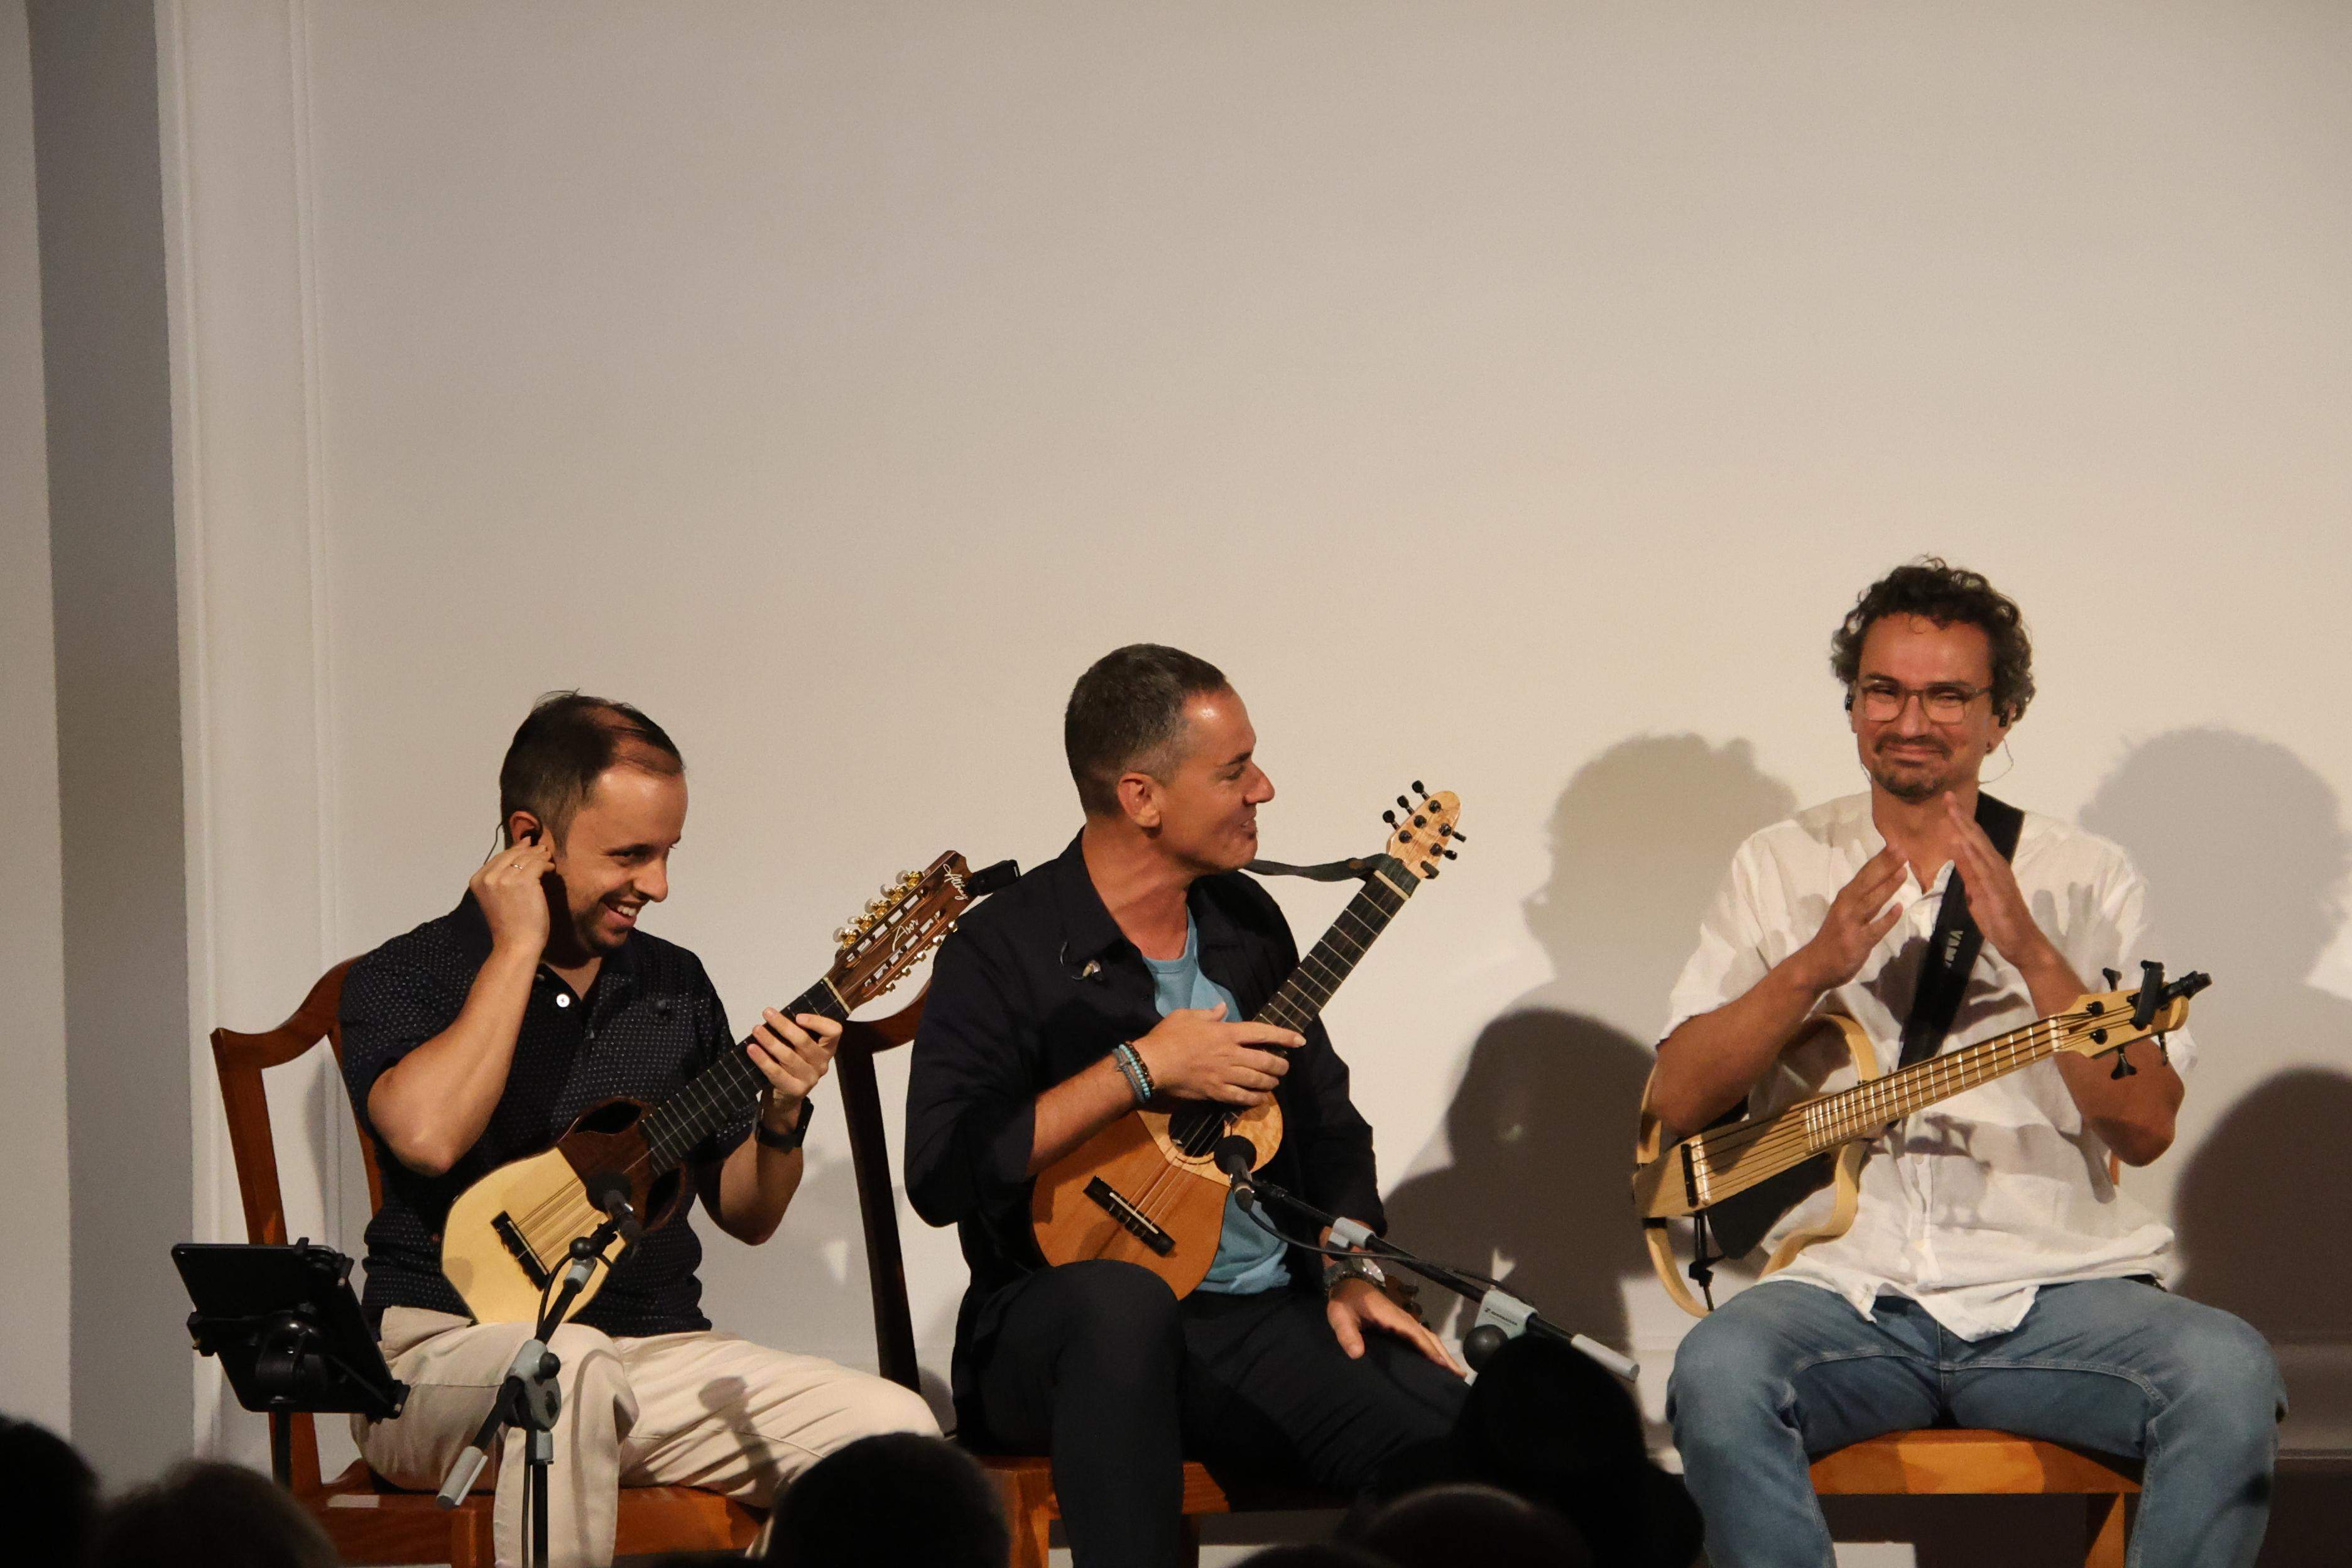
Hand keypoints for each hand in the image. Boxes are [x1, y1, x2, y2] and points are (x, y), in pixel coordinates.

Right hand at [471, 837, 554, 955]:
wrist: (515, 944)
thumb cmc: (509, 925)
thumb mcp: (496, 897)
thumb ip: (501, 878)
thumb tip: (518, 854)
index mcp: (477, 880)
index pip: (498, 858)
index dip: (515, 850)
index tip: (527, 845)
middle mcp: (488, 877)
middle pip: (512, 854)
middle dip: (529, 850)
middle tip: (542, 849)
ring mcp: (505, 878)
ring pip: (526, 857)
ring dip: (540, 856)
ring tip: (548, 858)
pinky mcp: (524, 881)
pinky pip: (538, 864)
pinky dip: (547, 865)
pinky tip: (551, 869)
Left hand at [751, 1010, 841, 1129]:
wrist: (786, 1097)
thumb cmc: (791, 1064)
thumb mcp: (799, 1048)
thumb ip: (796, 1034)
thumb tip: (776, 1015)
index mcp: (827, 1049)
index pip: (833, 1032)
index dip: (817, 1022)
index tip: (797, 1016)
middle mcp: (822, 1064)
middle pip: (804, 1041)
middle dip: (783, 1025)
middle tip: (767, 1012)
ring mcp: (810, 1079)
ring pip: (788, 1056)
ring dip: (770, 1040)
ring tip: (756, 1029)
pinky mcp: (795, 1090)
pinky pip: (776, 1072)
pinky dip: (762, 1059)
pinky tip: (751, 1048)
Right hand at [1132, 1004, 1302, 1106]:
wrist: (1152, 1064)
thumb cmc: (1168, 1036)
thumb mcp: (1187, 1015)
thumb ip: (1209, 1014)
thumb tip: (1222, 1009)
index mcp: (1226, 1033)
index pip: (1262, 1033)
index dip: (1284, 1036)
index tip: (1299, 1040)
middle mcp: (1230, 1054)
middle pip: (1266, 1061)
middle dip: (1281, 1064)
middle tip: (1284, 1066)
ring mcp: (1224, 1075)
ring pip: (1257, 1081)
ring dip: (1271, 1082)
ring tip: (1274, 1081)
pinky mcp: (1216, 1092)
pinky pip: (1242, 1098)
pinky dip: (1255, 1099)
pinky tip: (1260, 1099)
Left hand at [1326, 1276, 1463, 1375]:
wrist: (1348, 1280)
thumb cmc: (1345, 1300)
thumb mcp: (1340, 1316)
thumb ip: (1347, 1334)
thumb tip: (1356, 1354)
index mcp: (1392, 1317)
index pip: (1415, 1335)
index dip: (1429, 1350)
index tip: (1444, 1366)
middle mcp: (1403, 1319)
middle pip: (1428, 1337)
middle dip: (1444, 1355)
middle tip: (1459, 1375)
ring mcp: (1404, 1320)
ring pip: (1428, 1337)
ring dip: (1442, 1352)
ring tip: (1455, 1371)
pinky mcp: (1401, 1323)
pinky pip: (1421, 1337)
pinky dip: (1433, 1348)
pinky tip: (1436, 1360)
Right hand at [1789, 844, 1905, 993]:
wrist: (1814, 967)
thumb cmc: (1832, 939)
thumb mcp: (1844, 914)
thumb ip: (1862, 900)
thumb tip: (1885, 882)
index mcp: (1844, 899)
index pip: (1864, 875)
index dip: (1879, 860)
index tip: (1895, 844)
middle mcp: (1846, 908)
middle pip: (1867, 883)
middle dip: (1884, 866)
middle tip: (1901, 850)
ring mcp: (1851, 925)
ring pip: (1870, 902)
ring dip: (1887, 886)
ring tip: (1903, 871)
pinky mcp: (1857, 943)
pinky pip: (1874, 930)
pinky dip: (1886, 920)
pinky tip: (1899, 909)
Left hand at [1944, 795, 2079, 1004]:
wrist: (2021, 943)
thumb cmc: (2000, 920)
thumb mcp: (1976, 894)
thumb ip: (1968, 874)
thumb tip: (1957, 855)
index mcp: (1990, 868)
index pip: (1973, 840)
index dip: (1960, 821)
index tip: (1946, 803)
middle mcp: (1996, 868)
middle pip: (1976, 838)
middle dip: (1961, 817)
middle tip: (1946, 796)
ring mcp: (1998, 879)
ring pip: (1980, 849)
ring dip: (1965, 830)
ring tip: (1952, 811)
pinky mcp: (1998, 893)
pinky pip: (1983, 872)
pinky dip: (1972, 856)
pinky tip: (1962, 843)